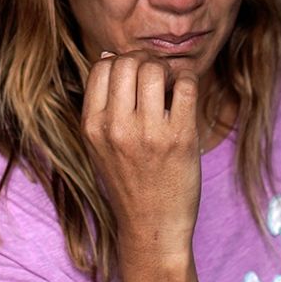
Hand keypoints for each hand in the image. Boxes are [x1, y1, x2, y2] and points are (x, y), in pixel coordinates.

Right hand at [82, 52, 201, 259]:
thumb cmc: (129, 181)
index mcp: (92, 126)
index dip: (120, 61)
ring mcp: (149, 133)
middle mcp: (116, 128)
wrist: (152, 227)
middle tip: (157, 76)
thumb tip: (108, 55)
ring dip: (167, 70)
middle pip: (128, 62)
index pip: (101, 66)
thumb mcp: (100, 145)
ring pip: (155, 68)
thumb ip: (101, 104)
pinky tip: (184, 95)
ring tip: (170, 86)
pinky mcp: (180, 137)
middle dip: (145, 61)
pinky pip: (186, 85)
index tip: (134, 76)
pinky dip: (188, 81)